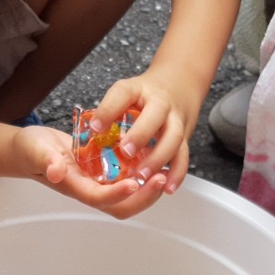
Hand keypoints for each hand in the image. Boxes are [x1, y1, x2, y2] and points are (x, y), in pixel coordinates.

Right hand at [13, 124, 166, 219]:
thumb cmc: (31, 150)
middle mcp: (89, 190)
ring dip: (147, 190)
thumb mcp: (35, 149)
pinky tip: (154, 160)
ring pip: (128, 198)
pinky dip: (143, 176)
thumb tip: (56, 171)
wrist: (30, 150)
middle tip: (160, 177)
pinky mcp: (103, 174)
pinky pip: (127, 181)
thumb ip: (45, 159)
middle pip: (120, 207)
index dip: (118, 193)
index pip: (99, 197)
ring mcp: (98, 184)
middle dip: (142, 198)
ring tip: (163, 171)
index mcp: (74, 186)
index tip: (135, 182)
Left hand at [88, 69, 199, 194]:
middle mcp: (159, 102)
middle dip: (141, 134)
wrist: (178, 86)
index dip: (109, 110)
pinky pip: (183, 157)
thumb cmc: (144, 97)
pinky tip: (167, 188)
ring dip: (158, 159)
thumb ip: (110, 114)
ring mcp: (175, 120)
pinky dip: (176, 173)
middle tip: (126, 152)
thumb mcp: (125, 96)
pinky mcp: (184, 138)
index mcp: (137, 90)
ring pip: (173, 138)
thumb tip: (90, 138)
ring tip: (142, 176)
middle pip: (155, 114)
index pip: (123, 93)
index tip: (96, 127)